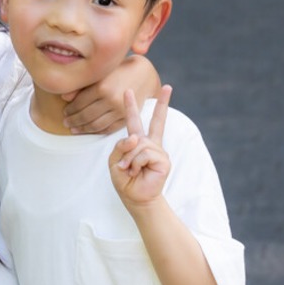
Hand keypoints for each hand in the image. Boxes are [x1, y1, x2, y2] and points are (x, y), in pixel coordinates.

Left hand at [63, 53, 156, 133]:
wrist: (143, 74)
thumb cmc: (117, 71)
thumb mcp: (99, 73)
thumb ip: (82, 86)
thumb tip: (64, 97)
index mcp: (101, 87)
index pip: (79, 103)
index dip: (69, 110)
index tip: (64, 113)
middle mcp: (111, 100)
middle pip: (86, 116)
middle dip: (74, 121)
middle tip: (66, 123)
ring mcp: (120, 110)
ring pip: (97, 125)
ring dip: (83, 129)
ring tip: (75, 129)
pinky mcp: (127, 117)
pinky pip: (109, 129)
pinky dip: (98, 132)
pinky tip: (90, 131)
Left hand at [109, 86, 171, 209]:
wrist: (134, 197)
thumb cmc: (124, 179)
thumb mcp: (115, 160)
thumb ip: (121, 146)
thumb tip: (136, 138)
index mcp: (138, 142)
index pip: (136, 121)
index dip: (133, 106)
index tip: (130, 90)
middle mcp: (150, 144)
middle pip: (157, 121)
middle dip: (163, 104)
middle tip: (169, 87)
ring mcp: (159, 151)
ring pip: (139, 143)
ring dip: (129, 158)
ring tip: (130, 169)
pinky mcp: (163, 160)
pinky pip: (144, 153)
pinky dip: (136, 162)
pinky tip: (137, 171)